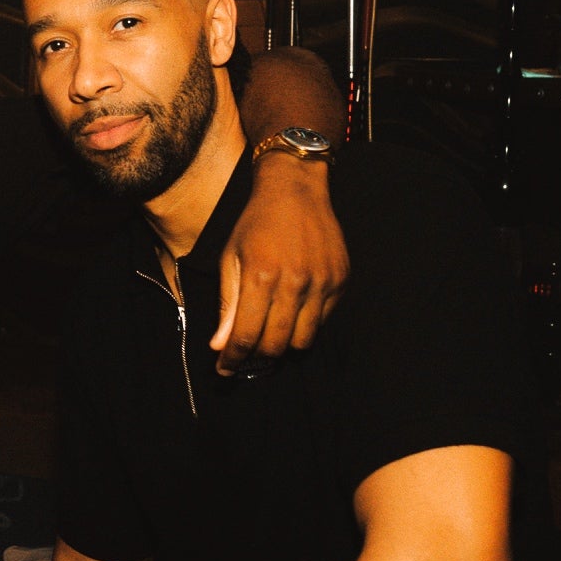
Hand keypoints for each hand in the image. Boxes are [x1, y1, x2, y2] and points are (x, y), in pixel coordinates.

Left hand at [209, 156, 348, 374]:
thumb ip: (227, 304)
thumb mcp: (231, 258)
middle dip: (257, 358)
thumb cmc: (255, 224)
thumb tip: (220, 345)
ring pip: (303, 340)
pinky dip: (305, 326)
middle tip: (245, 356)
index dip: (233, 358)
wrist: (296, 191)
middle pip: (276, 344)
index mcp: (261, 276)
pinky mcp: (340, 281)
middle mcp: (295, 283)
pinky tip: (292, 315)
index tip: (224, 369)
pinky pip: (323, 321)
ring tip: (269, 337)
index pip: (247, 335)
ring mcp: (322, 283)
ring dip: (283, 346)